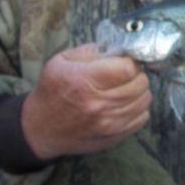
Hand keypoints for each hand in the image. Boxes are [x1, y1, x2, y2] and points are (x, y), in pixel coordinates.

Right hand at [21, 44, 151, 159]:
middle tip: (125, 75)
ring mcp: (108, 123)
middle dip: (136, 75)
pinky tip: (124, 104)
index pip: (128, 68)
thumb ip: (89, 51)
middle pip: (140, 84)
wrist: (39, 129)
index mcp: (85, 82)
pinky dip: (138, 109)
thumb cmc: (51, 92)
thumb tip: (116, 48)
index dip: (129, 62)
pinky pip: (142, 118)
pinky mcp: (114, 136)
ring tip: (124, 89)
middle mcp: (99, 105)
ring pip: (145, 100)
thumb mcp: (60, 62)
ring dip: (138, 92)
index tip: (122, 62)